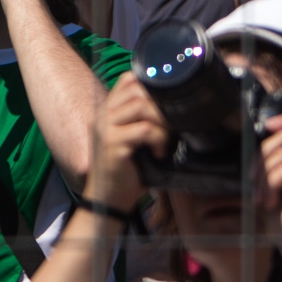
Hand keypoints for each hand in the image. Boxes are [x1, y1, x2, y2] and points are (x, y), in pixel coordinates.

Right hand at [83, 73, 170, 211]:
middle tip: (172, 125)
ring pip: (142, 106)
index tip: (168, 101)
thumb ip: (145, 121)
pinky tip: (159, 153)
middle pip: (137, 90)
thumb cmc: (128, 172)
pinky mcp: (112, 144)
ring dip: (162, 122)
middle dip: (162, 104)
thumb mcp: (135, 141)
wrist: (110, 201)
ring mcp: (105, 128)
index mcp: (108, 111)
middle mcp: (103, 115)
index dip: (151, 84)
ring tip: (166, 139)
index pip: (128, 80)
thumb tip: (177, 107)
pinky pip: (145, 130)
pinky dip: (159, 140)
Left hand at [260, 115, 281, 241]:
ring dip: (264, 177)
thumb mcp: (278, 181)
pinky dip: (271, 184)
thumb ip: (276, 159)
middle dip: (262, 158)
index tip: (267, 126)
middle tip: (254, 182)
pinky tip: (273, 201)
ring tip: (264, 198)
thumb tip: (262, 138)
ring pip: (279, 152)